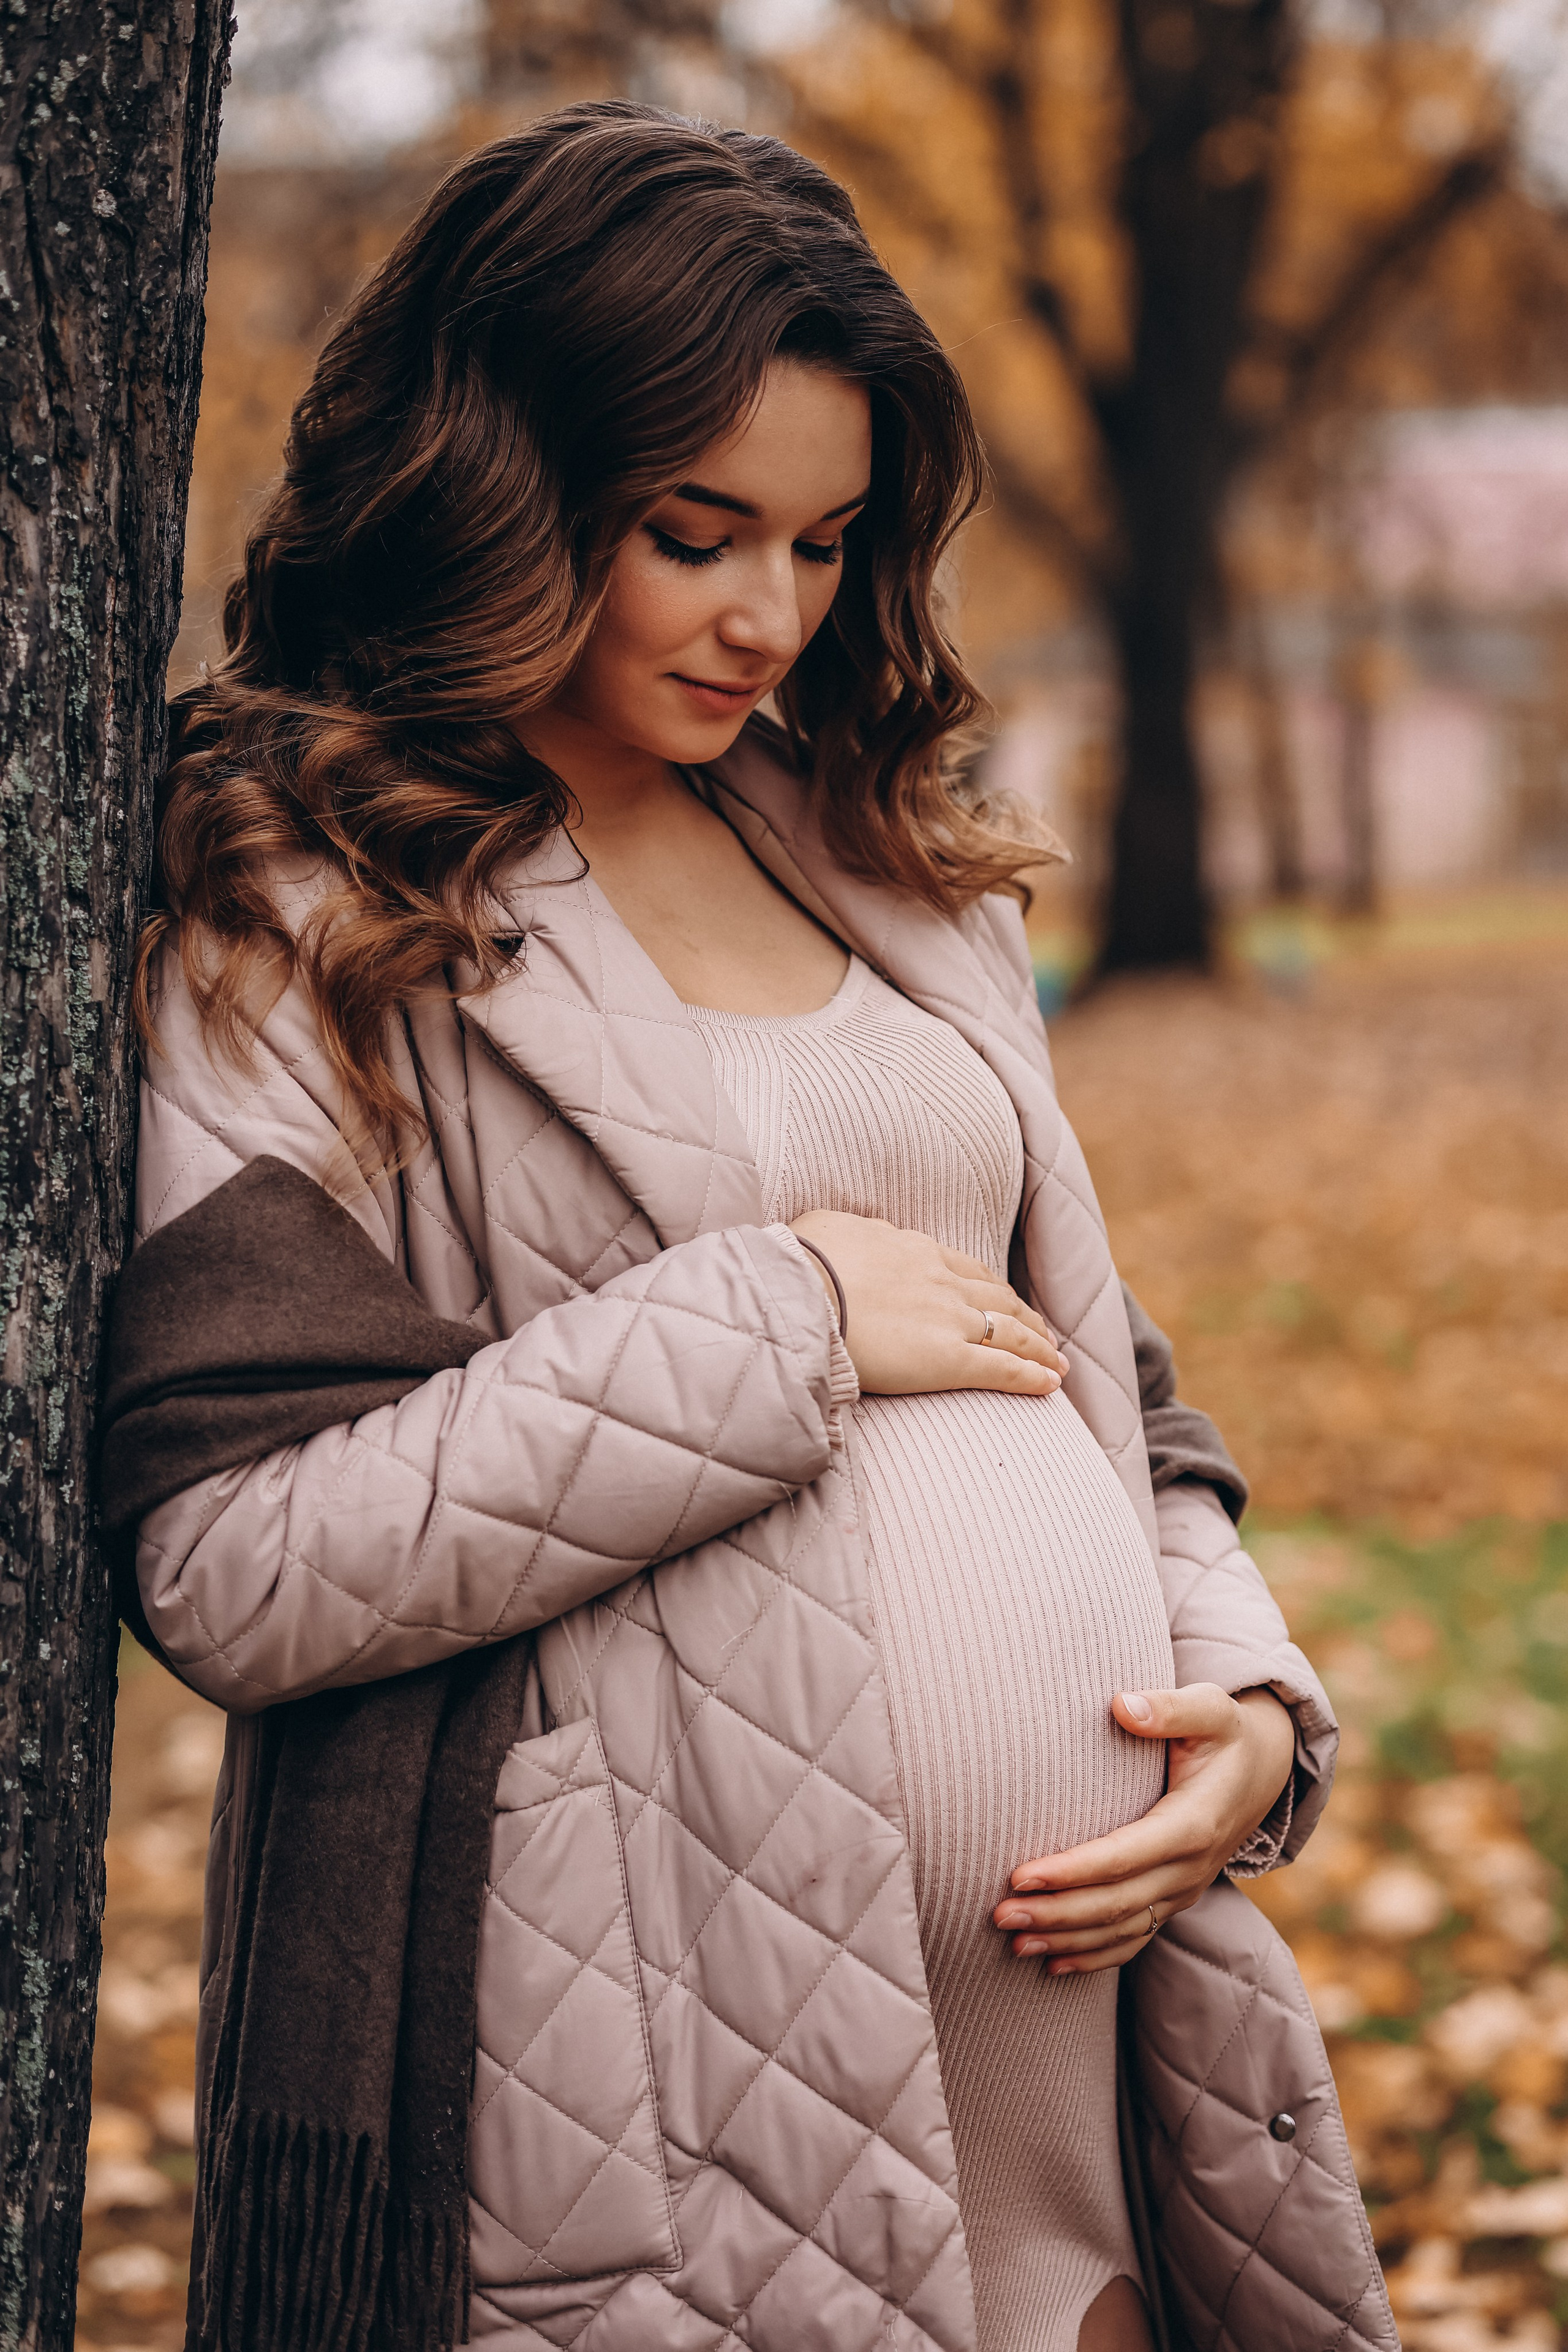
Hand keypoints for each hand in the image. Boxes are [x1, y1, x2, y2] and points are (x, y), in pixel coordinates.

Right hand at [789, 1209, 1066, 1397]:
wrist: (802, 1292)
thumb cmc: (801, 1261)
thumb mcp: (827, 1230)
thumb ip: (851, 1236)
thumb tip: (855, 1237)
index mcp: (915, 1250)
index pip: (967, 1270)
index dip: (990, 1287)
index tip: (1003, 1300)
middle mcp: (943, 1282)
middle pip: (999, 1299)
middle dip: (1025, 1318)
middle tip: (1042, 1334)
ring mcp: (950, 1320)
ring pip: (1011, 1332)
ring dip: (1039, 1348)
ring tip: (1057, 1364)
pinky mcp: (949, 1361)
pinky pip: (1002, 1369)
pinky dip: (1031, 1377)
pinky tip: (1050, 1385)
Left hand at [992, 1684, 1295, 1972]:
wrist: (1263, 1769)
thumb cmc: (1224, 1732)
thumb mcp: (1210, 1709)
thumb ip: (1169, 1708)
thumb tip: (1122, 1704)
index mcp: (1193, 1824)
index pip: (1123, 1856)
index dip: (1071, 1871)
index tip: (1020, 1875)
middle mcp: (1190, 1867)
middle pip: (1116, 1903)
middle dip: (1056, 1914)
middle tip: (1000, 1915)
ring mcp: (1184, 1889)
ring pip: (1122, 1929)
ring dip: (1067, 1940)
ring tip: (1013, 1943)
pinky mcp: (1175, 1899)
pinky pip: (1136, 1938)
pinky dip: (1096, 1957)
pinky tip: (1054, 1965)